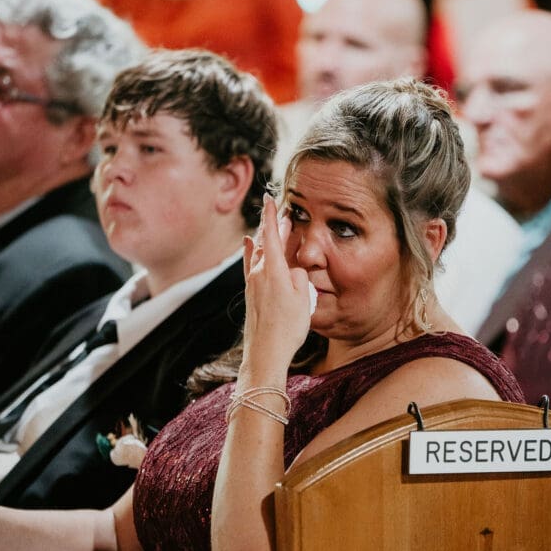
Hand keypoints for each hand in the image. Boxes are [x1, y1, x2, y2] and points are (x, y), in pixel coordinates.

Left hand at [241, 194, 311, 375]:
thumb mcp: (303, 299)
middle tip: (286, 211)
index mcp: (274, 271)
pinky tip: (248, 243)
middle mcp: (259, 273)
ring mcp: (252, 283)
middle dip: (276, 226)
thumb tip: (294, 270)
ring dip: (267, 239)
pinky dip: (251, 251)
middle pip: (267, 242)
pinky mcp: (250, 293)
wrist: (265, 353)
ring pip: (259, 253)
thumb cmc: (287, 328)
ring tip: (276, 226)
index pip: (271, 235)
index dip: (271, 215)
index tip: (270, 197)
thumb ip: (299, 277)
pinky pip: (251, 264)